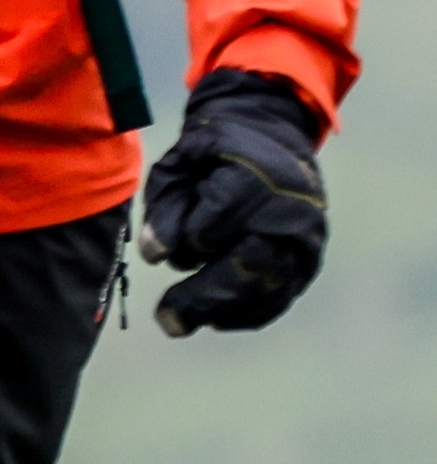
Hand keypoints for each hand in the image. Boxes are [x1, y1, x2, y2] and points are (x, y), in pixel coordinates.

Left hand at [145, 70, 328, 335]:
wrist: (271, 142)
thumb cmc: (214, 155)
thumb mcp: (180, 164)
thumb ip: (164, 206)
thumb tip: (154, 255)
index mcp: (255, 176)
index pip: (218, 220)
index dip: (187, 239)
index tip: (156, 253)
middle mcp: (290, 210)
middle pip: (247, 263)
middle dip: (203, 296)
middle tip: (166, 319)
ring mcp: (305, 239)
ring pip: (267, 287)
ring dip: (221, 311)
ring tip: (179, 321)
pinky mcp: (309, 261)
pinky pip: (282, 296)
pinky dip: (248, 314)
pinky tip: (215, 319)